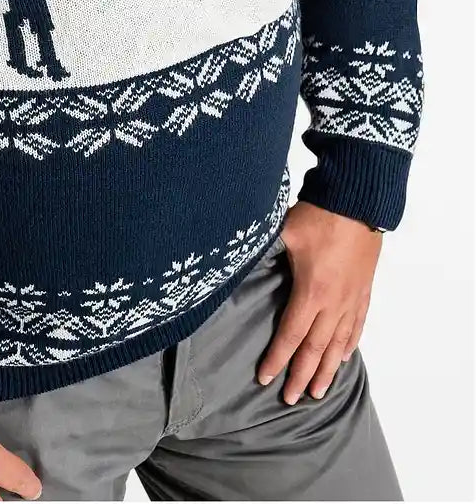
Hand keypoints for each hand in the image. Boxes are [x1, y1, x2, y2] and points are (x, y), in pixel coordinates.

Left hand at [257, 201, 382, 404]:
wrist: (359, 201)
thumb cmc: (319, 214)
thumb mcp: (284, 231)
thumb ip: (262, 251)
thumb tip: (235, 259)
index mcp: (312, 292)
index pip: (291, 335)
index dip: (278, 359)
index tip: (265, 378)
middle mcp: (335, 302)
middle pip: (316, 349)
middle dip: (302, 376)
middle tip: (291, 398)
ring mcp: (352, 298)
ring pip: (339, 344)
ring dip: (328, 370)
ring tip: (318, 392)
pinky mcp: (364, 290)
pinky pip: (357, 325)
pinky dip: (349, 345)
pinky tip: (344, 357)